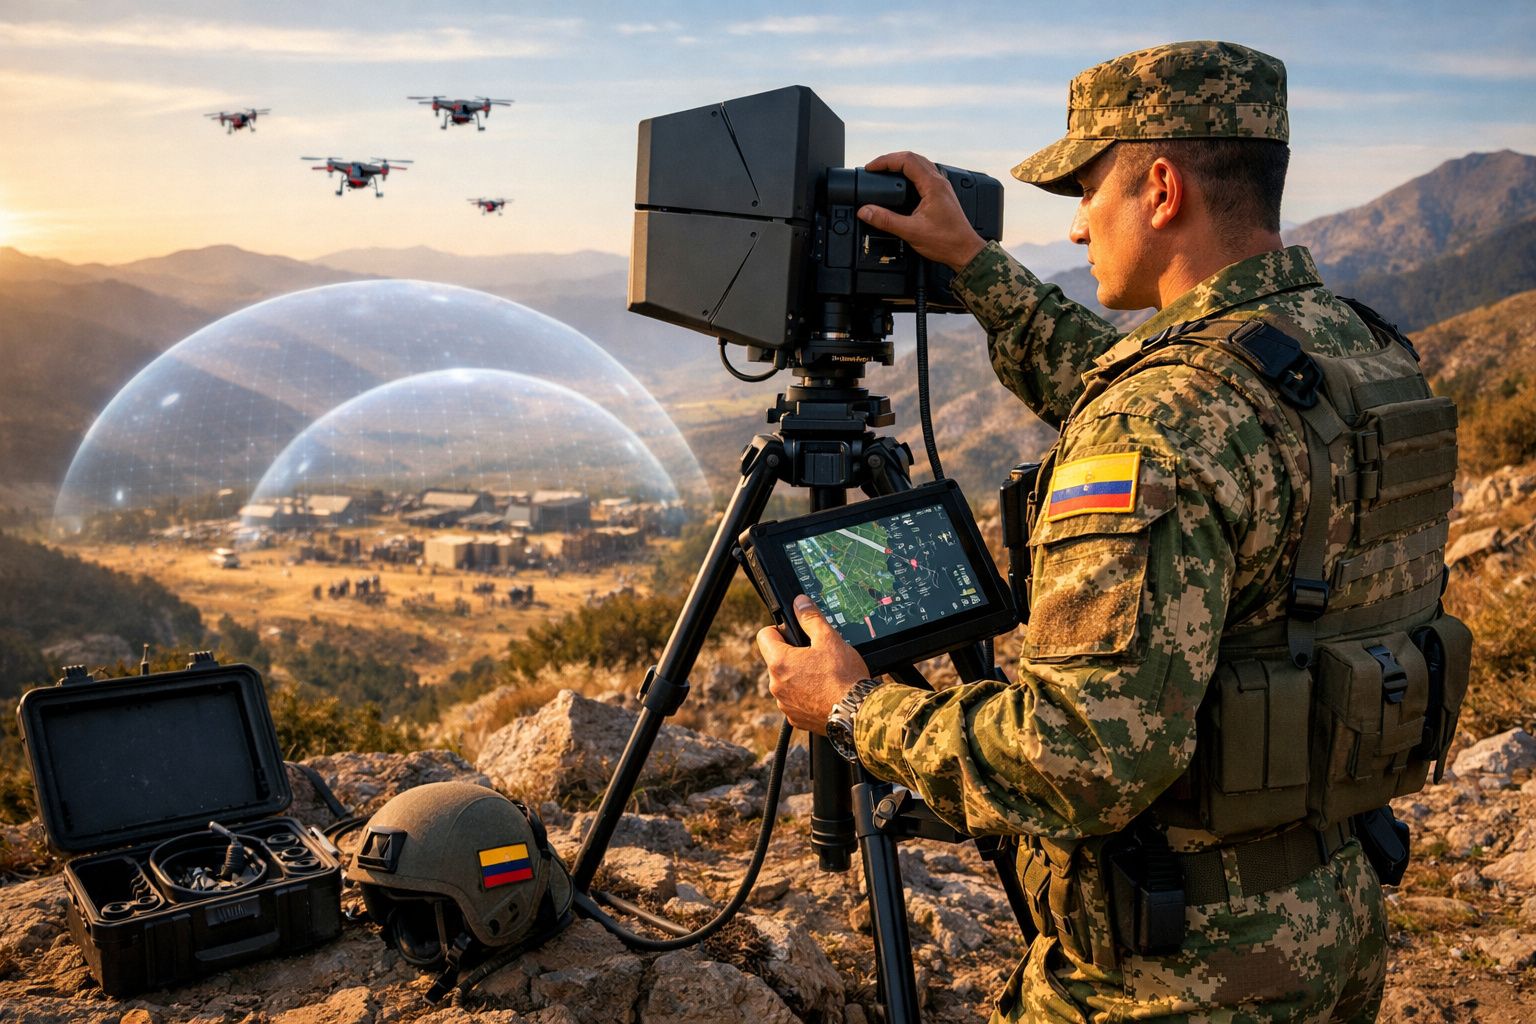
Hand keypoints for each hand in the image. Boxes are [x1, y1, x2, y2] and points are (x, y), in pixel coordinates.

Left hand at [756, 595, 871, 734]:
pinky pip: (795, 701)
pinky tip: (824, 693)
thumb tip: (800, 603)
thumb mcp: (829, 639)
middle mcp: (776, 685)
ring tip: (824, 676)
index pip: (764, 636)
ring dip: (799, 677)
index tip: (793, 632)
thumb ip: (810, 618)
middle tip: (817, 655)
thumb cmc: (844, 678)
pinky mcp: (795, 718)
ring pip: (786, 682)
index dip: (779, 630)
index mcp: (780, 662)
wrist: (857, 713)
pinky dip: (806, 696)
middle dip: (793, 655)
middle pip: (777, 660)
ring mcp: (785, 704)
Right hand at [858, 151, 987, 271]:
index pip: (906, 160)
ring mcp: (942, 187)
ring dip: (901, 164)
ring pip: (920, 164)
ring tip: (885, 171)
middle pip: (913, 158)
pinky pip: (925, 174)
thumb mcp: (911, 232)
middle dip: (891, 160)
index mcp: (933, 185)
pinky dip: (910, 172)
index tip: (871, 168)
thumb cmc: (946, 241)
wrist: (964, 251)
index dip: (885, 161)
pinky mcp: (942, 194)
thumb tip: (865, 211)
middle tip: (875, 168)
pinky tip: (903, 182)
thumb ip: (886, 220)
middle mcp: (939, 181)